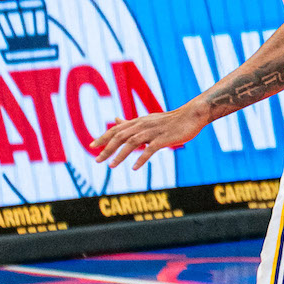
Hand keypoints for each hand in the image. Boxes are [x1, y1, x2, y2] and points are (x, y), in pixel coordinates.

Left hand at [91, 101, 205, 169]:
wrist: (191, 116)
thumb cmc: (170, 120)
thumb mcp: (148, 119)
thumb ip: (131, 123)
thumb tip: (115, 120)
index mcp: (138, 121)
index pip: (116, 129)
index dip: (103, 137)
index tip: (92, 146)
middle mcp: (143, 125)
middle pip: (120, 136)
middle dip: (107, 148)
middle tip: (97, 160)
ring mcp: (153, 132)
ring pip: (132, 143)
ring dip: (120, 155)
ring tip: (111, 166)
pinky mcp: (163, 139)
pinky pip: (150, 149)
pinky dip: (142, 158)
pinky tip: (135, 168)